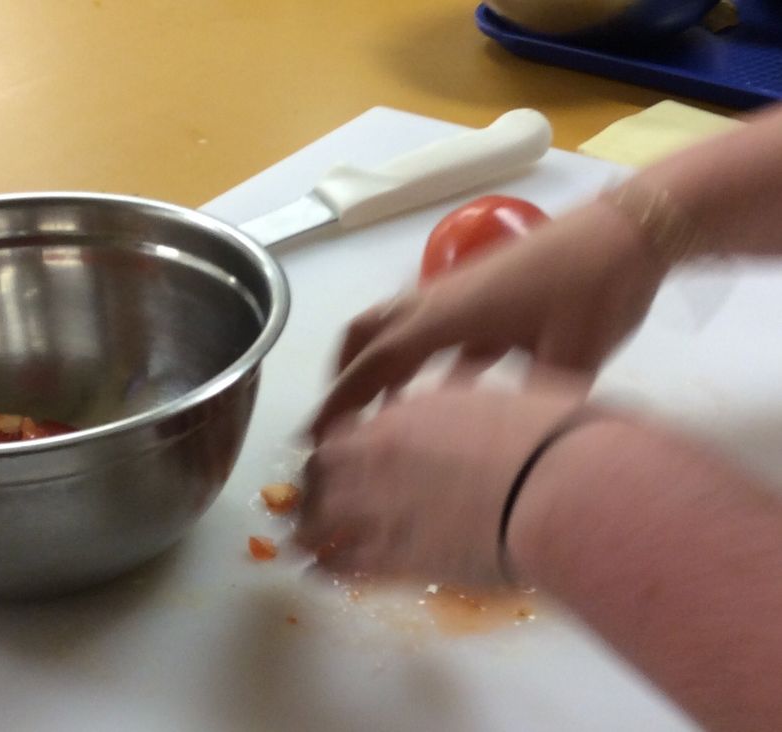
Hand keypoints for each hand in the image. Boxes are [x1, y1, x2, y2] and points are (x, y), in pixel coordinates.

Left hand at [295, 381, 585, 586]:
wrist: (560, 489)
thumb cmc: (549, 434)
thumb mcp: (501, 400)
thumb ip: (466, 404)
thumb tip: (466, 398)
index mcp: (404, 416)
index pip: (346, 429)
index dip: (336, 445)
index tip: (337, 454)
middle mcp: (379, 459)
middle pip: (320, 472)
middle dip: (312, 485)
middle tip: (310, 497)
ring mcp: (383, 510)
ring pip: (319, 520)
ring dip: (307, 528)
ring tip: (300, 540)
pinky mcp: (398, 561)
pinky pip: (346, 566)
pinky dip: (328, 569)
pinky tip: (319, 574)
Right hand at [310, 201, 666, 439]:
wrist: (630, 232)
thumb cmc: (595, 292)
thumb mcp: (566, 362)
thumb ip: (527, 410)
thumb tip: (503, 457)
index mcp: (448, 316)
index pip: (377, 361)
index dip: (341, 399)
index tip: (314, 433)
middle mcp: (441, 300)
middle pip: (369, 330)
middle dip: (345, 373)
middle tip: (340, 418)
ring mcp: (461, 292)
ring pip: (399, 325)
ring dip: (382, 363)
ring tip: (382, 413)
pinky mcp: (485, 294)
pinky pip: (438, 330)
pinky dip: (426, 362)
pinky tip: (447, 397)